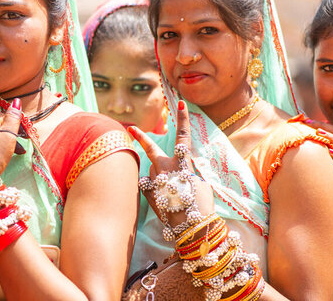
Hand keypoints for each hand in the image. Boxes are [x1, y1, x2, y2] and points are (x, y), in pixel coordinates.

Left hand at [127, 100, 214, 226]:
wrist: (190, 228)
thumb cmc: (201, 206)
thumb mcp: (201, 185)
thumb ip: (189, 173)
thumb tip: (181, 170)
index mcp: (182, 163)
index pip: (183, 136)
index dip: (183, 119)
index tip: (181, 104)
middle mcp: (165, 169)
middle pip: (152, 149)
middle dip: (141, 137)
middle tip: (131, 128)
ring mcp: (154, 182)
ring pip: (154, 172)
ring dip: (160, 178)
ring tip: (172, 194)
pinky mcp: (148, 195)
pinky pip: (150, 186)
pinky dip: (156, 190)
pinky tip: (164, 201)